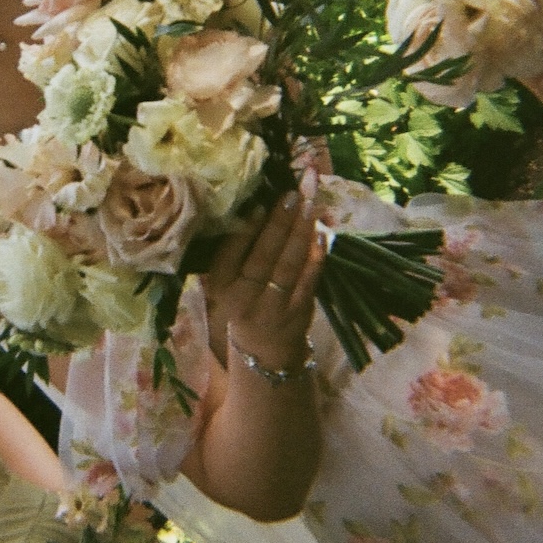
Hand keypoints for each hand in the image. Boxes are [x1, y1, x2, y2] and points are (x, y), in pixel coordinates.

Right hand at [202, 188, 325, 373]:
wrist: (264, 348)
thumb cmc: (244, 300)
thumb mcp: (229, 279)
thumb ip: (240, 248)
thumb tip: (261, 201)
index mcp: (221, 285)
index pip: (230, 253)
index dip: (245, 229)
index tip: (259, 203)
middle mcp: (243, 297)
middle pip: (263, 256)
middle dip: (280, 222)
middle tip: (292, 193)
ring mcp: (273, 306)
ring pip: (288, 265)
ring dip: (301, 232)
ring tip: (309, 203)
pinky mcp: (298, 311)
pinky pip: (309, 278)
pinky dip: (316, 254)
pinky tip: (321, 232)